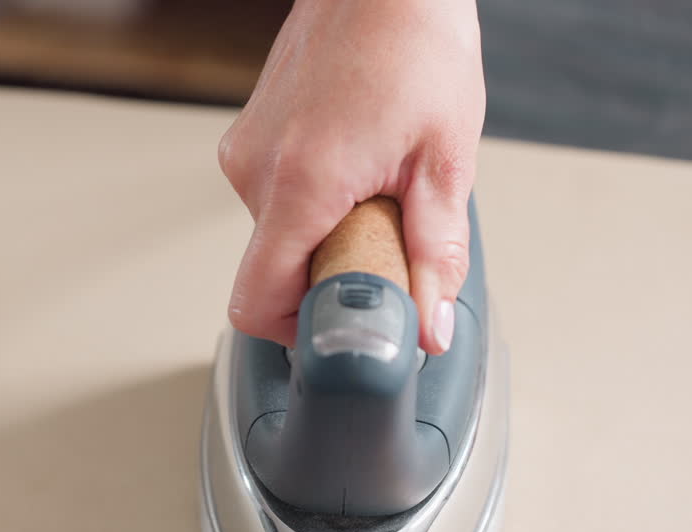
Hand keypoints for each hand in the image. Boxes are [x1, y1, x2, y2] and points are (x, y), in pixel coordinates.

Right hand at [219, 0, 484, 353]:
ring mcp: (246, 153)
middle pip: (274, 273)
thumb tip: (429, 324)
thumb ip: (436, 253)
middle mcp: (256, 172)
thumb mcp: (446, 159)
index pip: (257, 303)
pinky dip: (315, 202)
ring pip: (278, 236)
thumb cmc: (413, 41)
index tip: (347, 315)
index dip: (300, 330)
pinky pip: (275, 199)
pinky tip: (355, 160)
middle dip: (332, 271)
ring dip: (326, 232)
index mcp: (301, 184)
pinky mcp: (248, 139)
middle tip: (385, 229)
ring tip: (374, 181)